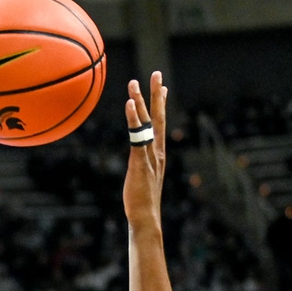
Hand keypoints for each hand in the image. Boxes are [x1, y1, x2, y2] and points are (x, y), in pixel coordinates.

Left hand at [122, 72, 167, 228]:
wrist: (145, 217)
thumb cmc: (141, 201)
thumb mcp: (142, 178)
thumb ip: (141, 166)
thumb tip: (138, 163)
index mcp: (158, 153)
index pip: (160, 124)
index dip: (161, 105)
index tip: (163, 86)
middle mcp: (156, 151)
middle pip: (158, 117)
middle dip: (156, 95)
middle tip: (156, 73)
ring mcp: (149, 156)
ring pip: (146, 124)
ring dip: (140, 102)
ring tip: (134, 83)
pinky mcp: (140, 162)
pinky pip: (137, 136)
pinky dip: (133, 119)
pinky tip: (129, 105)